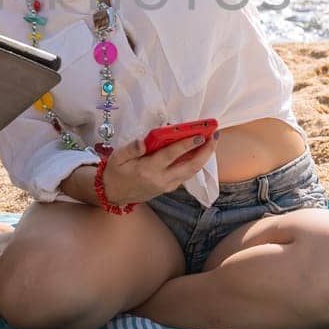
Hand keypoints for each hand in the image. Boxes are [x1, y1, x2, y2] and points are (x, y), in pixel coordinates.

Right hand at [97, 131, 216, 205]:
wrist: (114, 193)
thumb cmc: (116, 172)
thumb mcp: (117, 158)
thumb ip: (131, 148)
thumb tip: (142, 141)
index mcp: (148, 170)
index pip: (171, 155)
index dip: (187, 145)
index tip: (200, 135)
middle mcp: (161, 179)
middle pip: (190, 166)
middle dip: (205, 151)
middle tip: (214, 136)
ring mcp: (167, 185)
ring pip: (191, 172)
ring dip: (204, 157)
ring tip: (212, 142)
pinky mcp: (169, 187)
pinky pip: (186, 175)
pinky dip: (196, 163)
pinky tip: (199, 152)